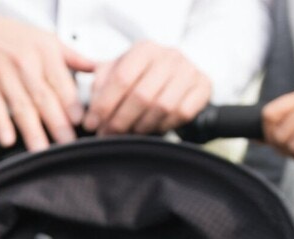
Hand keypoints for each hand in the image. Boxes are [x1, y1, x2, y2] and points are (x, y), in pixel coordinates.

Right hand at [0, 3, 93, 150]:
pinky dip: (1, 124)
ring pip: (21, 106)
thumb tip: (97, 69)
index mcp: (44, 51)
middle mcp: (24, 62)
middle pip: (44, 98)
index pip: (62, 82)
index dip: (71, 104)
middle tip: (67, 143)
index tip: (80, 122)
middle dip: (57, 123)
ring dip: (32, 131)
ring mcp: (3, 75)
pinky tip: (8, 138)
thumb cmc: (7, 36)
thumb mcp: (43, 38)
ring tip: (42, 150)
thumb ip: (71, 56)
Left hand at [85, 40, 210, 134]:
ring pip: (162, 107)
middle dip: (120, 121)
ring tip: (128, 132)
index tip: (92, 123)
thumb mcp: (116, 72)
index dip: (104, 105)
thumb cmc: (141, 75)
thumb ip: (101, 86)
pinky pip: (181, 114)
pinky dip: (163, 125)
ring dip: (140, 126)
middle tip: (108, 134)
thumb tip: (90, 112)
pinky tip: (152, 127)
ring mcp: (189, 71)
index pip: (122, 78)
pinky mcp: (202, 87)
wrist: (176, 72)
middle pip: (142, 96)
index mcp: (144, 49)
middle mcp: (169, 56)